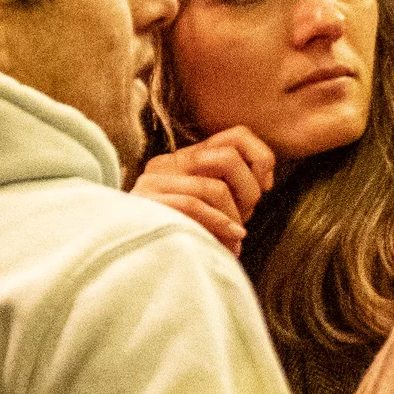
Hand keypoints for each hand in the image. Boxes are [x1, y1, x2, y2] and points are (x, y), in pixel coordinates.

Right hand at [130, 125, 274, 251]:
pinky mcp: (146, 203)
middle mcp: (168, 163)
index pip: (236, 136)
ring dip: (234, 217)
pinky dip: (220, 224)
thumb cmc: (177, 237)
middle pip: (229, 157)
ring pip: (214, 187)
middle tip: (245, 220)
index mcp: (186, 159)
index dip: (261, 158)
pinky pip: (193, 205)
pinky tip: (231, 242)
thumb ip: (230, 191)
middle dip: (248, 192)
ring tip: (234, 240)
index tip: (265, 187)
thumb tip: (264, 183)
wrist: (128, 258)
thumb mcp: (209, 209)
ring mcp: (154, 182)